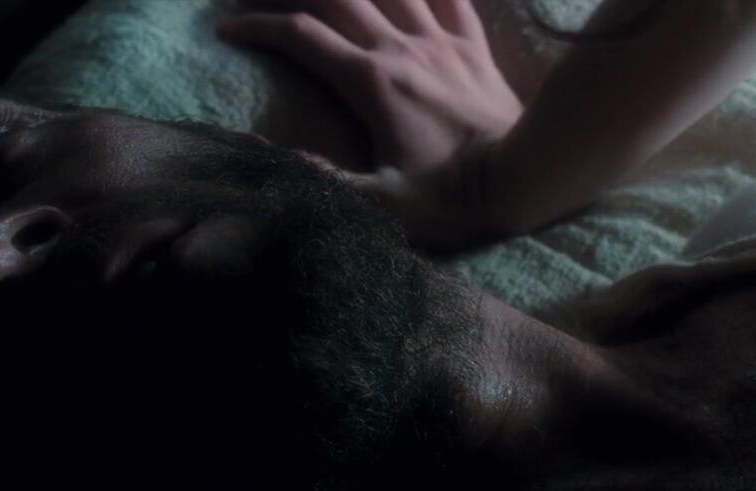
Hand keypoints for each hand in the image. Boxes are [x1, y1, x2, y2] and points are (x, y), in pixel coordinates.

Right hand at [218, 0, 522, 251]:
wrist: (528, 177)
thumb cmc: (452, 198)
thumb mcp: (375, 204)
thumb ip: (312, 176)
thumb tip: (252, 147)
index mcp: (370, 82)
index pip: (300, 36)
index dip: (258, 26)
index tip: (227, 28)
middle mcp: (401, 48)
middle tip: (271, 0)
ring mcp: (440, 41)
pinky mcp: (473, 46)